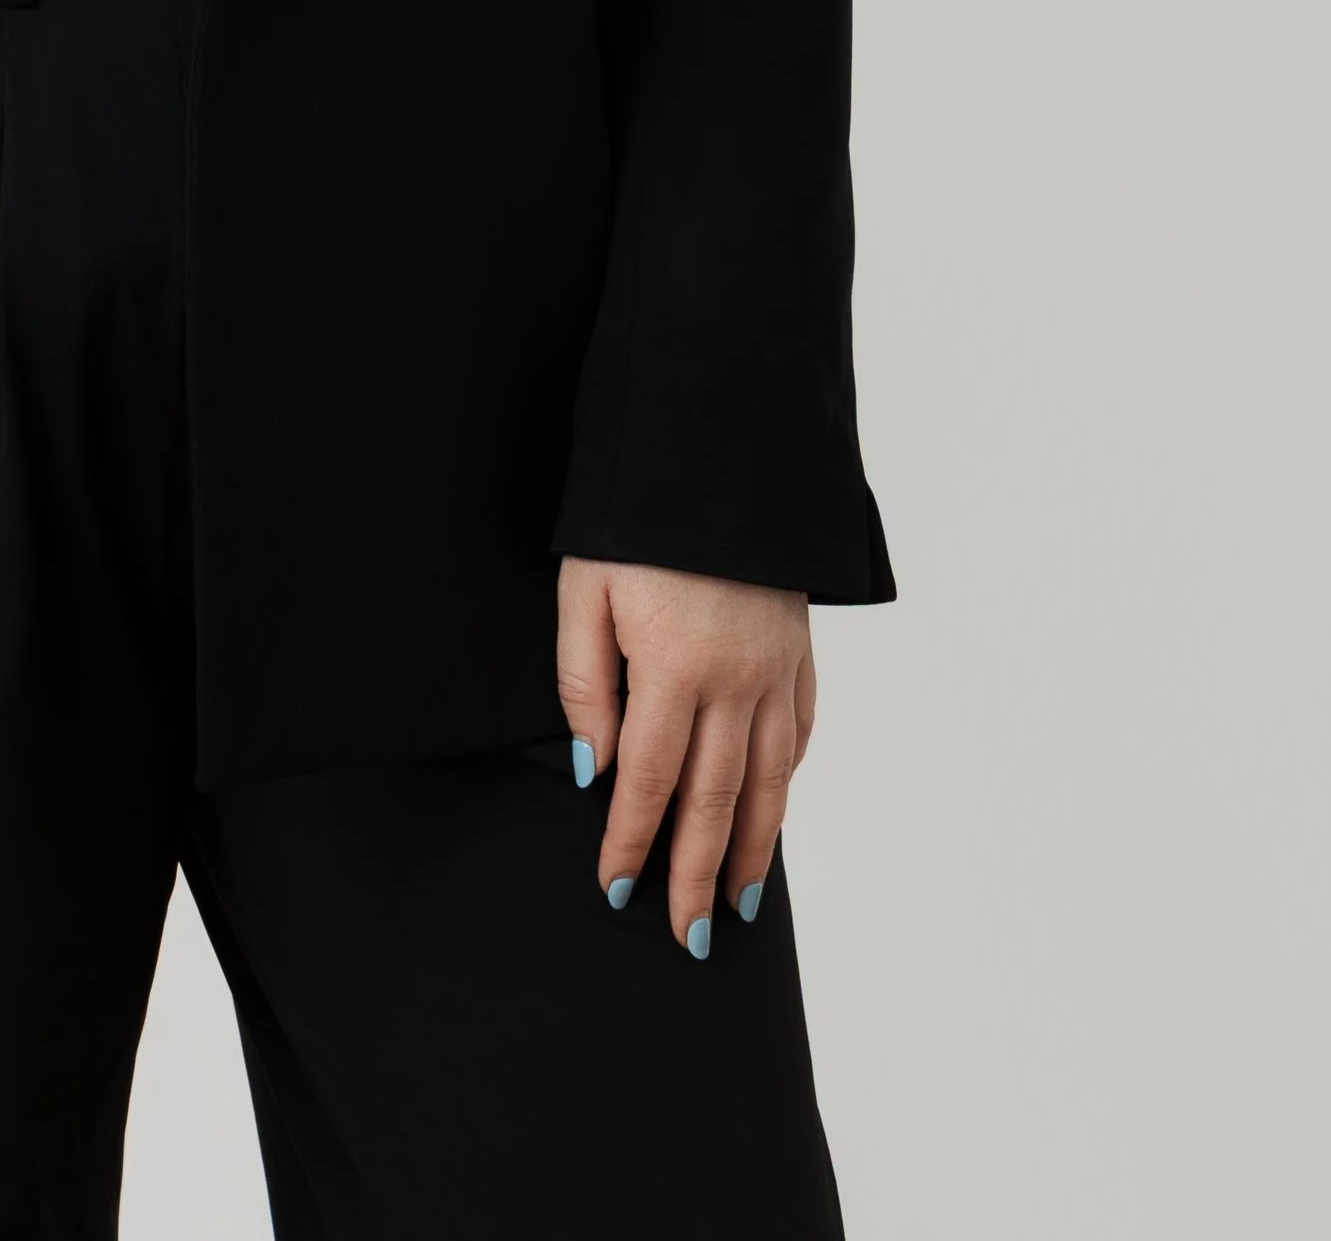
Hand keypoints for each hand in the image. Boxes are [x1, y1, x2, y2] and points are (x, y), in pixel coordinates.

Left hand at [556, 556, 814, 955]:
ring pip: (768, 781)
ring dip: (754, 849)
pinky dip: (786, 780)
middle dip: (698, 875)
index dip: (630, 839)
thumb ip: (585, 682)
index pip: (649, 780)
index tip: (615, 888)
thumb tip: (596, 769)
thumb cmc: (638, 521)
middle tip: (689, 935)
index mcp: (674, 668)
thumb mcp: (585, 589)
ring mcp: (775, 669)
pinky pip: (798, 732)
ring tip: (740, 904)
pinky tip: (775, 808)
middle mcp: (735, 681)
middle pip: (716, 801)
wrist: (718, 449)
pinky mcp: (800, 649)